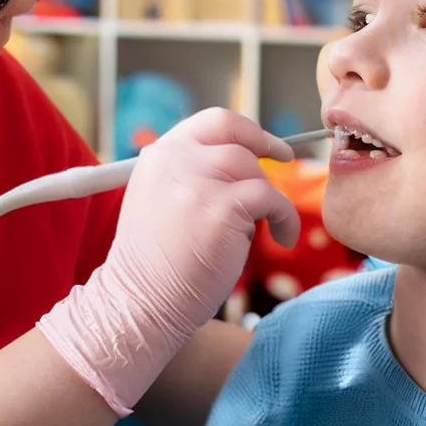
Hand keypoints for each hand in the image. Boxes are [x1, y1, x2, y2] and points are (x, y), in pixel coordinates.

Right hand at [39, 109, 298, 414]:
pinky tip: (282, 238)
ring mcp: (197, 182)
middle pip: (239, 145)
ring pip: (255, 172)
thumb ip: (193, 175)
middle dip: (261, 173)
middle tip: (272, 201)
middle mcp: (175, 160)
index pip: (215, 122)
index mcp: (159, 156)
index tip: (274, 149)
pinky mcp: (221, 208)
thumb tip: (248, 162)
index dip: (250, 133)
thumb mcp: (162, 201)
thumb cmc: (157, 264)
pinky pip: (272, 199)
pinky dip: (285, 218)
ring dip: (268, 201)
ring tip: (266, 230)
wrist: (140, 303)